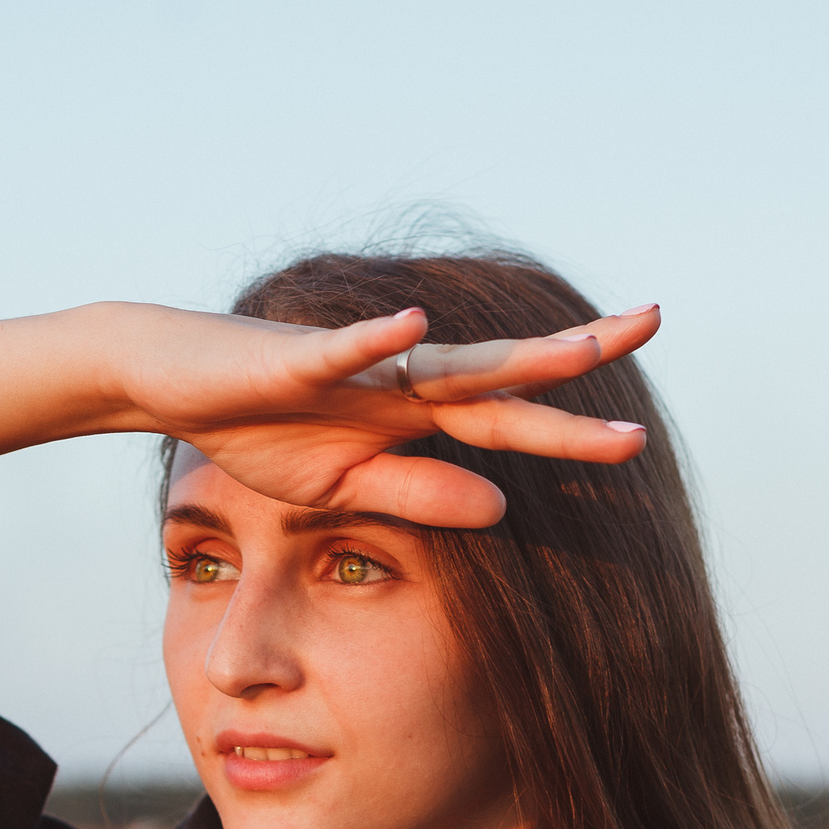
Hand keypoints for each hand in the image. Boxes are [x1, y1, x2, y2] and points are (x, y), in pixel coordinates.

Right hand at [108, 302, 661, 527]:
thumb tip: (502, 507)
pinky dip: (374, 340)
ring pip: (444, 358)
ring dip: (511, 357)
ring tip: (578, 349)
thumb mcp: (348, 486)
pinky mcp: (293, 360)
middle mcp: (399, 382)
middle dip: (577, 355)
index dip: (573, 429)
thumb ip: (421, 493)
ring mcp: (353, 366)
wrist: (171, 383)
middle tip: (657, 320)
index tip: (641, 436)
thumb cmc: (261, 430)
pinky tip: (415, 323)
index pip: (511, 419)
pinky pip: (340, 350)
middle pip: (502, 375)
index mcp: (415, 417)